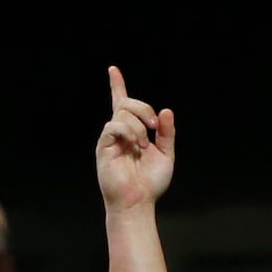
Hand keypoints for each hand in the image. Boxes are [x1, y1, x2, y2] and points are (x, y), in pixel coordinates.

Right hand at [97, 66, 175, 213]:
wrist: (138, 202)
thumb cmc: (150, 183)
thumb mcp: (166, 154)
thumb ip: (167, 133)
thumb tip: (166, 111)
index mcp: (132, 132)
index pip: (122, 103)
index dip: (117, 85)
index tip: (112, 70)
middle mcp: (119, 132)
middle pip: (127, 103)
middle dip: (145, 109)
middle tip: (156, 126)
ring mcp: (110, 139)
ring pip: (123, 114)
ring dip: (139, 126)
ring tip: (145, 146)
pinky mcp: (103, 147)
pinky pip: (113, 126)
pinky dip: (129, 131)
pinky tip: (137, 146)